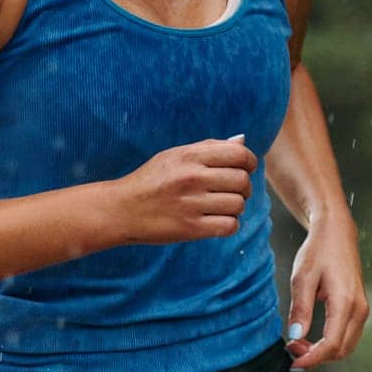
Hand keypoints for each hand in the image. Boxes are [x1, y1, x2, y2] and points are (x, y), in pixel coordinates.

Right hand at [114, 135, 256, 244]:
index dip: (249, 162)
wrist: (122, 209)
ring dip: (235, 207)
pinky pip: (230, 226)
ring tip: (221, 206)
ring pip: (238, 205)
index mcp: (190, 156)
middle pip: (242, 181)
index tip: (245, 168)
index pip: (239, 155)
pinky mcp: (191, 229)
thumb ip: (209, 148)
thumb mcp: (175, 155)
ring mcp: (192, 204)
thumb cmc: (151, 179)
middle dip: (243, 187)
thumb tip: (242, 142)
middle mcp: (193, 178)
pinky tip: (217, 220)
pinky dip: (229, 224)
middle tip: (232, 190)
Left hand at [283, 212, 367, 371]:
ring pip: (346, 346)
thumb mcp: (302, 277)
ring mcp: (362, 309)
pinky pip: (347, 336)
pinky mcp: (359, 308)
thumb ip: (301, 308)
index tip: (293, 363)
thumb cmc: (318, 251)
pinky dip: (330, 343)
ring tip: (298, 342)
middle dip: (316, 357)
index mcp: (345, 302)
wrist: (336, 233)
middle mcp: (359, 309)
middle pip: (341, 350)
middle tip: (291, 349)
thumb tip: (296, 335)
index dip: (312, 358)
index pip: (331, 344)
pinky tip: (311, 336)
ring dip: (323, 352)